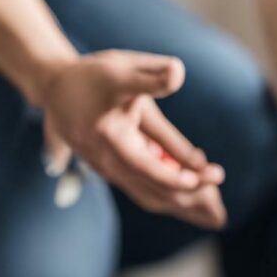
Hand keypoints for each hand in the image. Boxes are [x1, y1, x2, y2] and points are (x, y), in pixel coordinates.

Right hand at [34, 50, 226, 227]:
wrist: (56, 88)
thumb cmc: (95, 77)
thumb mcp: (125, 72)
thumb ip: (152, 79)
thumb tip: (179, 75)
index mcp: (108, 132)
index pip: (147, 165)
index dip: (178, 175)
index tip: (209, 174)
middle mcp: (104, 157)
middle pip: (152, 186)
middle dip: (191, 192)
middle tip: (220, 188)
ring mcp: (104, 168)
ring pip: (148, 195)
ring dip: (184, 202)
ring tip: (215, 204)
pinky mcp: (109, 173)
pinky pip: (143, 192)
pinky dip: (170, 196)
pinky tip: (196, 190)